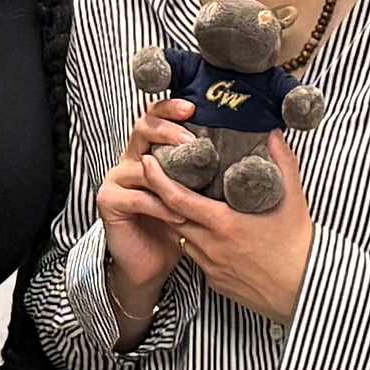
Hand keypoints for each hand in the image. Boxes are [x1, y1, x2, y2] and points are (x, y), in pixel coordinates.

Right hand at [96, 94, 198, 311]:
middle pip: (142, 129)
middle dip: (169, 131)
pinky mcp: (110, 202)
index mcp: (150, 151)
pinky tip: (181, 215)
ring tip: (195, 178)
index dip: (170, 108)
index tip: (193, 108)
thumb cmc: (179, 225)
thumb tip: (259, 144)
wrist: (152, 261)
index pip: (155, 116)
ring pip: (141, 165)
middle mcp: (130, 159)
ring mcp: (117, 179)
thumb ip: (214, 168)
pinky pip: (137, 198)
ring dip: (170, 174)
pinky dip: (161, 207)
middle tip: (193, 140)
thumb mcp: (199, 192)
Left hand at [161, 129, 314, 322]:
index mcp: (224, 224)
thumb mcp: (294, 199)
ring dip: (181, 222)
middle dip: (162, 198)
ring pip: (184, 239)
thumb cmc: (299, 245)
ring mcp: (211, 267)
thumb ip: (282, 162)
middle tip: (161, 179)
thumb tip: (274, 134)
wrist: (306, 290)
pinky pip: (198, 260)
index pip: (177, 199)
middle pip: (172, 218)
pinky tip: (211, 236)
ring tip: (185, 205)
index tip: (148, 161)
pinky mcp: (216, 283)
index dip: (157, 179)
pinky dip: (198, 244)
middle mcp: (211, 247)